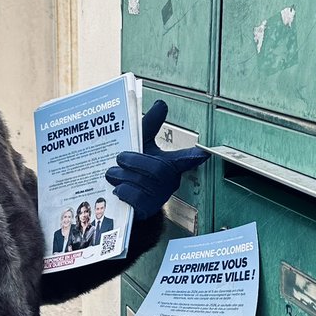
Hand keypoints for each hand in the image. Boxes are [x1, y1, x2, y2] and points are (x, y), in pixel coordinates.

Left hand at [104, 100, 209, 218]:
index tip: (203, 154)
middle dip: (134, 160)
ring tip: (112, 173)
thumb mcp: (141, 145)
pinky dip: (122, 191)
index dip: (193, 157)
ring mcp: (159, 198)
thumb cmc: (134, 169)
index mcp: (169, 163)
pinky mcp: (147, 211)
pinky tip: (117, 189)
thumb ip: (150, 125)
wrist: (121, 198)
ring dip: (122, 175)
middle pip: (156, 169)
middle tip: (119, 158)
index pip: (185, 159)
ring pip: (142, 183)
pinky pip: (135, 199)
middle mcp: (168, 182)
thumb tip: (161, 104)